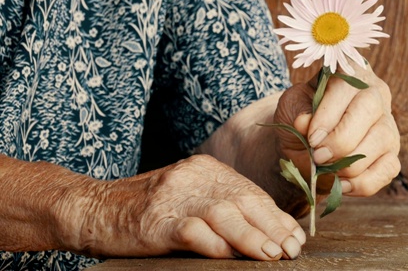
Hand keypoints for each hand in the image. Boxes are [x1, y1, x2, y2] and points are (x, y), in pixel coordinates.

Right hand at [65, 155, 305, 259]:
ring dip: (251, 237)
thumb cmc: (148, 209)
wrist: (93, 208)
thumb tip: (267, 231)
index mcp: (206, 169)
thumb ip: (223, 207)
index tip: (296, 237)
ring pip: (223, 213)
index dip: (276, 217)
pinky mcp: (155, 220)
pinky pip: (192, 231)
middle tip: (292, 249)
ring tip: (272, 255)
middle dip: (272, 227)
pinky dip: (214, 244)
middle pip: (243, 200)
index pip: (250, 193)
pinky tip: (230, 256)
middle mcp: (193, 177)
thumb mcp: (189, 197)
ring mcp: (174, 197)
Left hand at [274, 62, 400, 195]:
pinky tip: (341, 184)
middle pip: (369, 111)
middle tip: (319, 157)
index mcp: (350, 74)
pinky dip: (362, 184)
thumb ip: (296, 112)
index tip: (312, 138)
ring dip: (350, 164)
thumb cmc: (301, 117)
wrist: (307, 144)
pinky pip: (387, 170)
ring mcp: (389, 124)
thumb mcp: (291, 108)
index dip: (328, 116)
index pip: (345, 88)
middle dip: (341, 141)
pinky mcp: (393, 154)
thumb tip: (305, 122)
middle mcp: (376, 94)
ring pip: (381, 141)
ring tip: (327, 170)